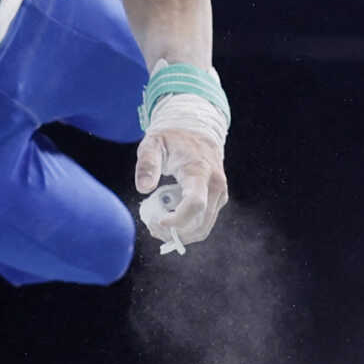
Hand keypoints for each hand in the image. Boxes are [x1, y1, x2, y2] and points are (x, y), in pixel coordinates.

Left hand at [135, 124, 226, 253]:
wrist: (196, 130)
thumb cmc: (171, 138)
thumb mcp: (153, 144)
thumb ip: (147, 163)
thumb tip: (143, 188)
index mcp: (200, 171)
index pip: (195, 203)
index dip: (177, 219)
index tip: (157, 222)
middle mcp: (215, 185)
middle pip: (200, 223)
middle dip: (175, 232)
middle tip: (151, 227)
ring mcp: (220, 194)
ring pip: (203, 228)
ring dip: (180, 234)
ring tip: (156, 225)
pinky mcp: (219, 199)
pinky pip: (204, 222)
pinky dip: (186, 228)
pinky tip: (167, 219)